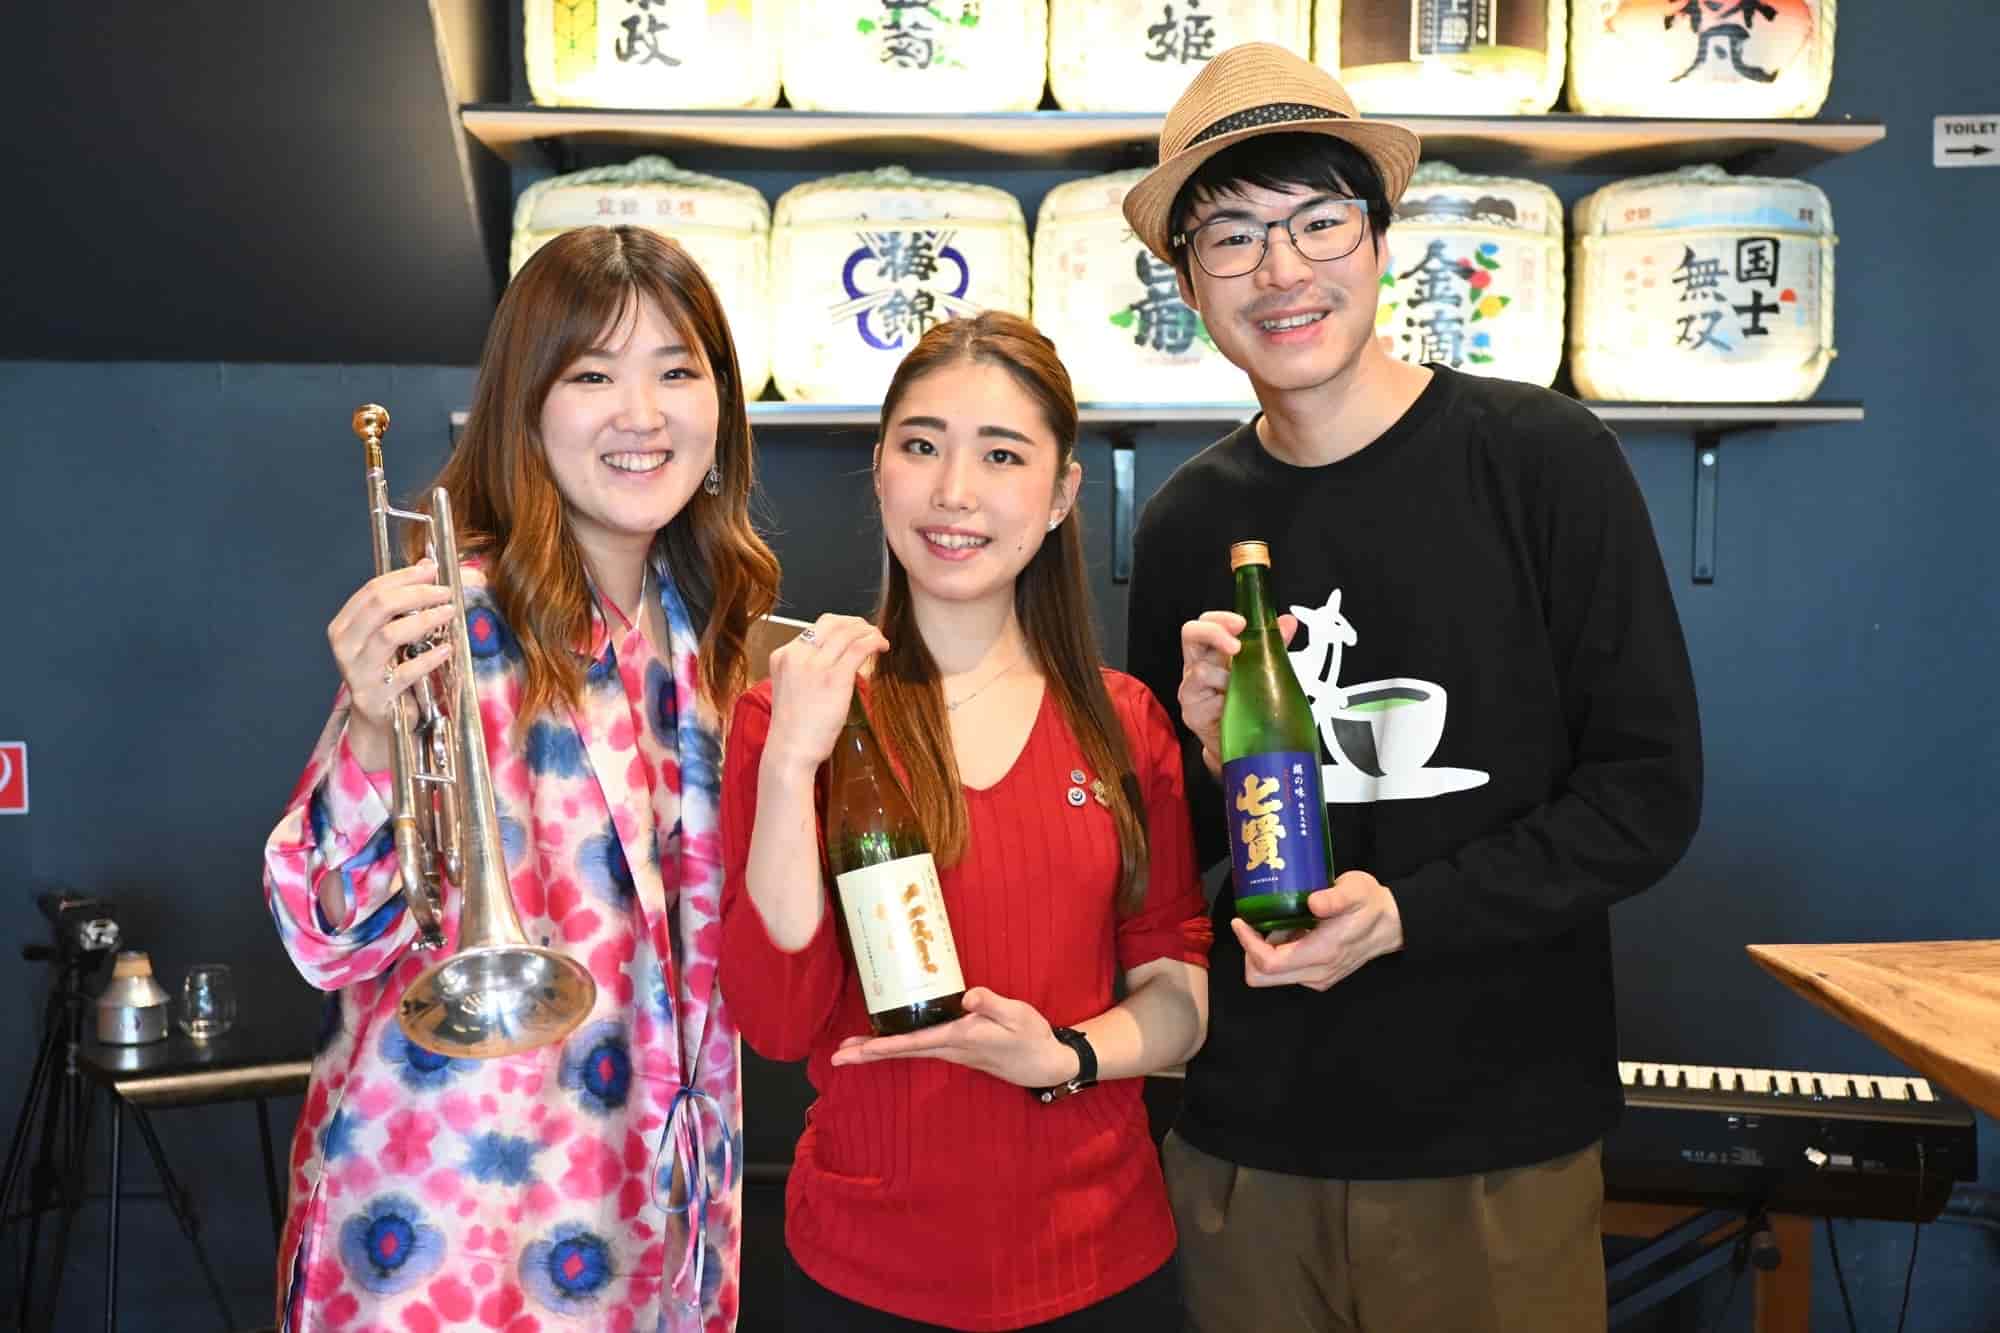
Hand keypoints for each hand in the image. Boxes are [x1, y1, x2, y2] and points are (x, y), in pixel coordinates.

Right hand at [326, 559, 454, 768]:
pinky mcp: (377, 695)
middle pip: (379, 607)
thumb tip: (427, 565)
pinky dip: (430, 658)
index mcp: (344, 626)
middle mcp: (345, 646)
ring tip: (449, 614)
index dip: (404, 577)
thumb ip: (403, 602)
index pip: (372, 590)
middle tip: (446, 592)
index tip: (432, 570)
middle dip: (417, 594)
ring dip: (424, 620)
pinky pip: (406, 672)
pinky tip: (448, 648)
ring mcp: (358, 672)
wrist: (378, 718)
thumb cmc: (387, 669)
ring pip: (390, 635)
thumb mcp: (389, 634)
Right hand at [762, 613, 889, 779]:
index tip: (852, 634)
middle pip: (830, 622)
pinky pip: (859, 647)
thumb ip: (807, 670)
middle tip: (868, 631)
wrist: (790, 751)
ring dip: (868, 631)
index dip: (838, 628)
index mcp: (782, 656)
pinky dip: (874, 642)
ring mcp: (814, 664)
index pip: (813, 629)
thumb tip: (837, 660)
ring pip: (847, 632)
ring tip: (879, 640)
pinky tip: (882, 647)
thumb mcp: (791, 689)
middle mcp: (796, 654)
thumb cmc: (794, 728)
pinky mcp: (834, 676)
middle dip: (853, 623)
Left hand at [828, 987, 1075, 1088]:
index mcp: (960, 1038)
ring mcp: (950, 1051)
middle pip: (901, 1052)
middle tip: (835, 1057)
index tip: (859, 1049)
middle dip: (868, 1054)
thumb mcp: (1018, 1014)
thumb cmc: (1031, 1036)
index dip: (885, 1045)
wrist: (1044, 1063)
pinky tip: (883, 1043)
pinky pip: (917, 1048)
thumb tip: (967, 997)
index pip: (915, 1042)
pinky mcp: (955, 1049)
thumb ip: (992, 1004)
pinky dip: (895, 1046)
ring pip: (906, 1052)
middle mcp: (949, 1049)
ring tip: (849, 1050)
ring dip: (876, 1051)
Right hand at [1178, 609, 1297, 775]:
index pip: (1207, 622)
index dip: (1220, 618)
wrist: (1241, 744)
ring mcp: (1192, 688)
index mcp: (1214, 652)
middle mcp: (1198, 665)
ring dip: (1226, 678)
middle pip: (1190, 633)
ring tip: (1240, 690)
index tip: (1241, 623)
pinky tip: (1231, 707)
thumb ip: (1273, 645)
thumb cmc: (1248, 705)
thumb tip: (1288, 622)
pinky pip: (1204, 701)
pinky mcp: (1192, 712)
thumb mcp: (1263, 671)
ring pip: (1200, 669)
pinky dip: (1221, 701)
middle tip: (1237, 646)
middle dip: (1215, 633)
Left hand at [1230, 870, 1403, 991]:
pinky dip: (1277, 953)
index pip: (1269, 963)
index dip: (1247, 944)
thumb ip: (1335, 897)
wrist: (1393, 923)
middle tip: (1253, 924)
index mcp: (1322, 953)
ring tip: (1274, 922)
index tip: (1241, 920)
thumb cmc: (1370, 903)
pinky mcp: (1318, 976)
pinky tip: (1289, 929)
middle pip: (1262, 977)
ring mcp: (1317, 978)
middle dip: (1250, 951)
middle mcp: (1317, 973)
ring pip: (1271, 976)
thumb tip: (1313, 902)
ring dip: (1263, 951)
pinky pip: (1285, 971)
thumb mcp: (1355, 891)